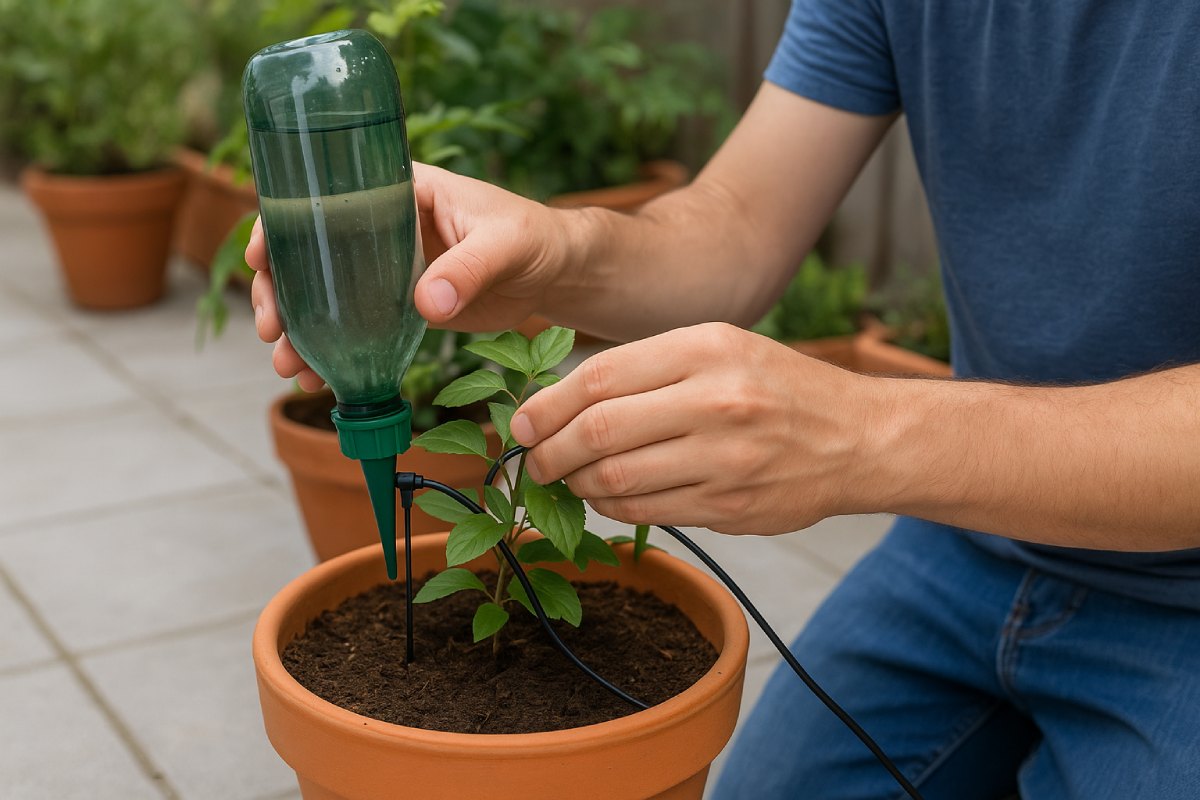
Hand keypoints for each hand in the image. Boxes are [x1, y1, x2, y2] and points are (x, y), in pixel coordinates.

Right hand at [247, 163, 574, 385]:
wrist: (556, 273)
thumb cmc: (533, 237)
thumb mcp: (504, 244)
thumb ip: (468, 269)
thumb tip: (426, 304)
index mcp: (396, 188)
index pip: (320, 196)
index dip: (279, 224)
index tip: (261, 259)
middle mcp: (378, 224)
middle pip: (306, 252)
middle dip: (278, 292)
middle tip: (273, 331)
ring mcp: (383, 267)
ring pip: (322, 294)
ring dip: (298, 329)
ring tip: (290, 367)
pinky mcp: (398, 304)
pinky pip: (352, 326)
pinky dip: (333, 351)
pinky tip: (319, 380)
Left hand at [510, 322, 874, 534]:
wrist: (858, 437)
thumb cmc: (776, 387)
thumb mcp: (720, 347)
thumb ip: (647, 368)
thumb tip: (561, 403)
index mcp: (706, 348)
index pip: (598, 378)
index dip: (545, 406)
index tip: (521, 423)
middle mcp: (716, 401)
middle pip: (598, 431)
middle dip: (548, 452)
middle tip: (533, 461)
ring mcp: (726, 459)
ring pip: (615, 479)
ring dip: (575, 485)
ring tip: (567, 480)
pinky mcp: (731, 507)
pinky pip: (646, 512)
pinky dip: (610, 508)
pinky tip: (606, 497)